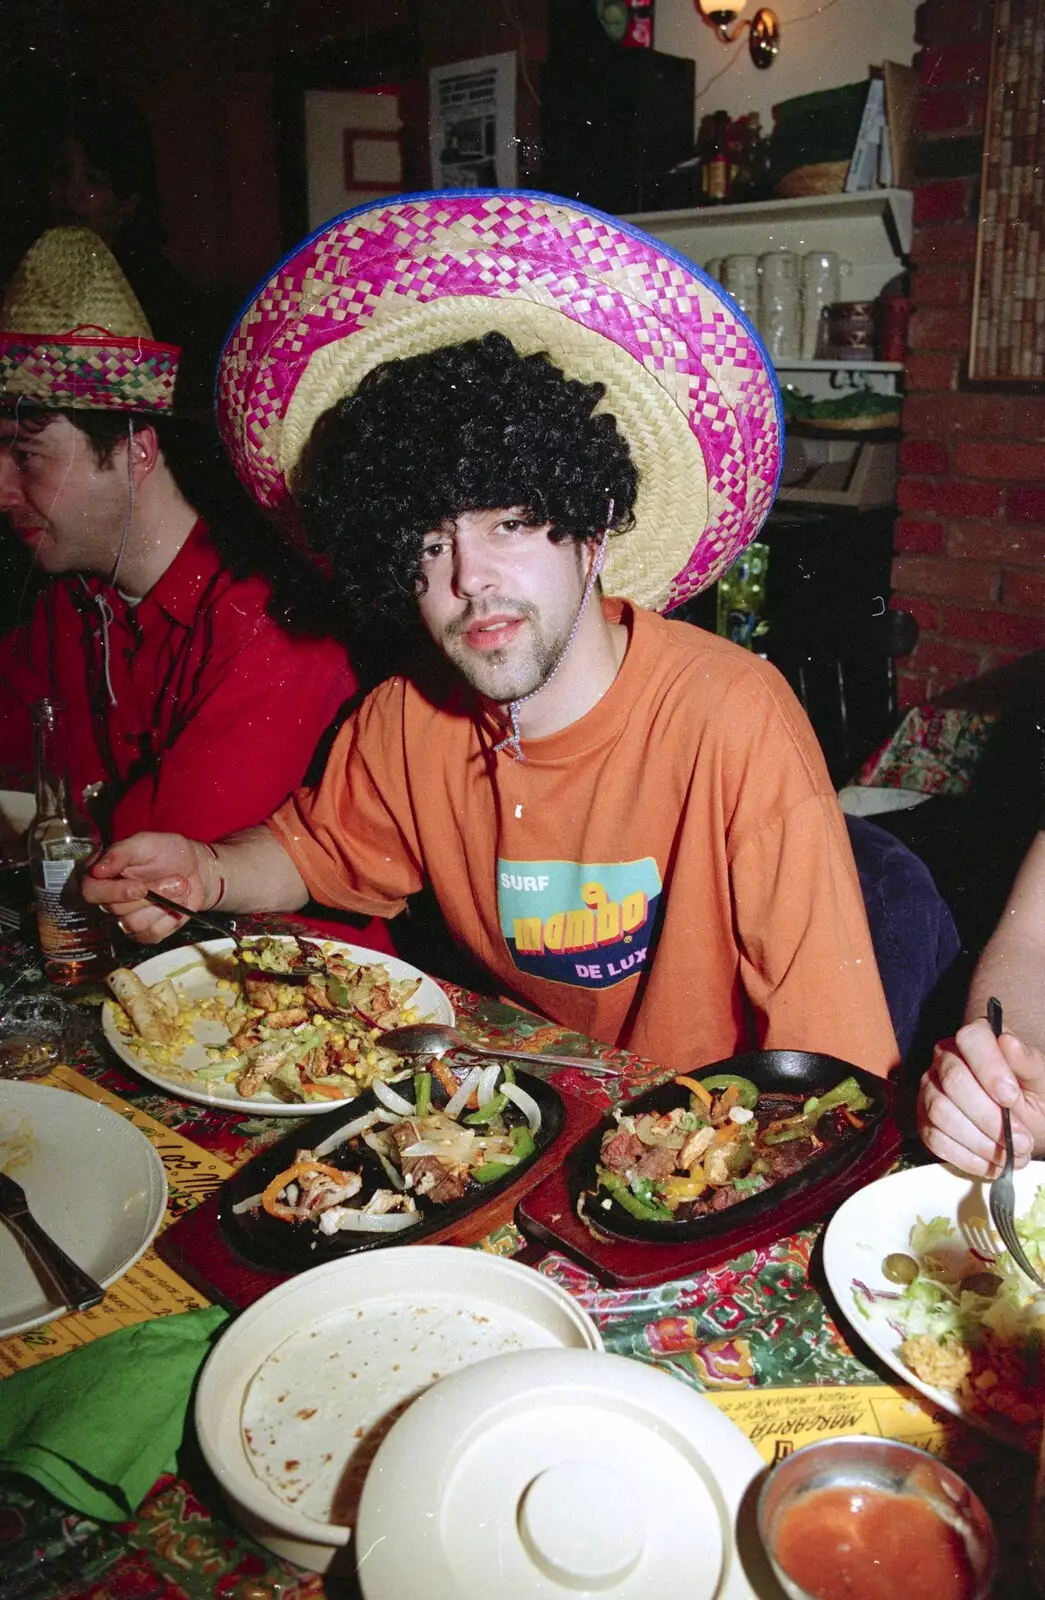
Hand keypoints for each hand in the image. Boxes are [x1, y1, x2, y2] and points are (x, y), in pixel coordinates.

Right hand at [83, 833, 219, 943]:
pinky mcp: (144, 932)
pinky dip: (170, 919)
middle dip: (152, 893)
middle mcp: (109, 898)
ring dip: (164, 904)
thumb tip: (97, 869)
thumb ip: (119, 853)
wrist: (196, 867)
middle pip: (116, 909)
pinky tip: (177, 903)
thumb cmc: (168, 851)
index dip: (114, 892)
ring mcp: (125, 918)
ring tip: (180, 886)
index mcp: (101, 874)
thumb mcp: (144, 842)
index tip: (140, 887)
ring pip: (134, 924)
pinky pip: (150, 934)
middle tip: (177, 879)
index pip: (91, 892)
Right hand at [917, 1016, 1044, 1175]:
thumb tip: (1009, 1043)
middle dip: (989, 1117)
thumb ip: (1027, 1062)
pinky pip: (935, 1139)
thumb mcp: (1040, 1079)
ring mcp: (930, 1088)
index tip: (1011, 1099)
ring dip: (980, 1141)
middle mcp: (946, 1057)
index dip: (989, 1069)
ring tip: (1011, 1155)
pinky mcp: (924, 1119)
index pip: (970, 1039)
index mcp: (976, 1038)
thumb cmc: (1031, 1095)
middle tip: (1021, 1139)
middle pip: (953, 1081)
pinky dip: (967, 1157)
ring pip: (941, 1112)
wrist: (1022, 1122)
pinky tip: (992, 1163)